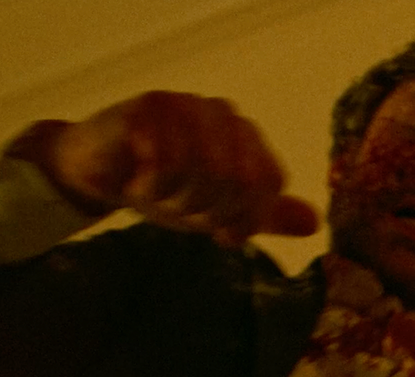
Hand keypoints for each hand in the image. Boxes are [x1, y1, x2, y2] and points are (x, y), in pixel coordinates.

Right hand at [23, 91, 320, 248]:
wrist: (99, 169)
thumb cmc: (162, 186)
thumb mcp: (217, 209)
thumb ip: (262, 215)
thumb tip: (315, 223)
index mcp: (247, 137)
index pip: (269, 184)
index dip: (244, 219)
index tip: (217, 232)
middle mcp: (223, 114)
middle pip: (239, 180)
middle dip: (204, 210)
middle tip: (176, 207)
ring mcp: (188, 105)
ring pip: (204, 170)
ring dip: (174, 198)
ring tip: (155, 191)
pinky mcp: (150, 106)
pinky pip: (166, 158)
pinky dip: (151, 184)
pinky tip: (136, 178)